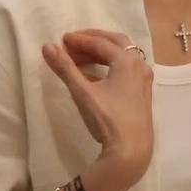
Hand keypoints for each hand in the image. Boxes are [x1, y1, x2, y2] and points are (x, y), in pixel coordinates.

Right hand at [42, 29, 153, 186]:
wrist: (131, 150)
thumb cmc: (107, 119)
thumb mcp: (82, 92)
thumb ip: (65, 68)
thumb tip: (47, 47)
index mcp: (127, 61)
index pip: (101, 43)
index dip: (81, 40)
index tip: (63, 40)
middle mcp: (139, 66)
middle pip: (116, 44)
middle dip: (93, 41)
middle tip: (72, 44)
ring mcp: (144, 80)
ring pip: (122, 57)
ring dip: (101, 54)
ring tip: (79, 60)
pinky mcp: (143, 93)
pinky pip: (126, 69)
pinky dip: (110, 66)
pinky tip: (95, 76)